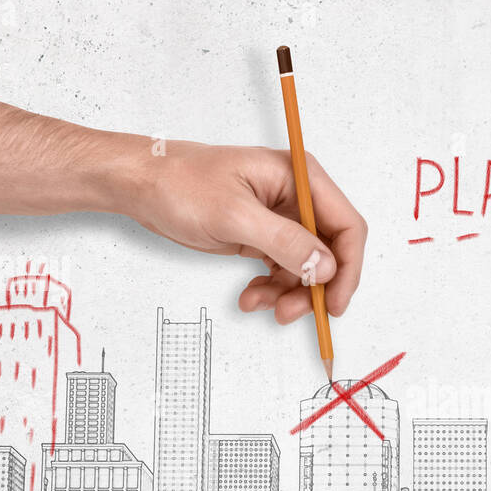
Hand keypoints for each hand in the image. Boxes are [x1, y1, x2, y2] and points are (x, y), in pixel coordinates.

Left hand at [127, 141, 367, 324]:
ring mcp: (280, 219)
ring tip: (257, 303)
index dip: (348, 266)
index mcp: (299, 177)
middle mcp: (296, 198)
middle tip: (289, 312)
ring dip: (289, 294)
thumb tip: (326, 267)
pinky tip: (250, 297)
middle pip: (330, 252)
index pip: (346, 225)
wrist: (142, 186)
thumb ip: (285, 241)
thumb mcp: (234, 215)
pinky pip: (283, 272)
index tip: (334, 301)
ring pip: (306, 269)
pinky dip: (271, 290)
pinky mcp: (263, 237)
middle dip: (315, 287)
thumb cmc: (180, 183)